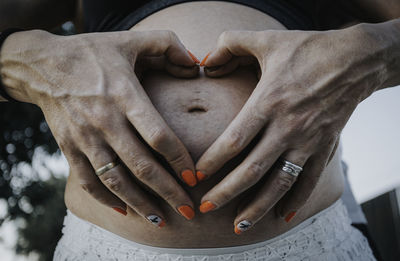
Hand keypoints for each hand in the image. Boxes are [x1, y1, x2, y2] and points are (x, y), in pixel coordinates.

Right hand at [0, 29, 199, 225]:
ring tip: (160, 220)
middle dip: (168, 192)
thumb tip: (196, 63)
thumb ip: (168, 44)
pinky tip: (123, 210)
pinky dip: (105, 198)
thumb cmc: (92, 52)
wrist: (41, 65)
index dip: (179, 160)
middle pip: (141, 166)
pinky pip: (87, 180)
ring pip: (115, 180)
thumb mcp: (130, 39)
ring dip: (140, 203)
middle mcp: (104, 121)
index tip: (195, 177)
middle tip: (188, 210)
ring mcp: (84, 137)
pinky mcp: (69, 146)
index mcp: (124, 95)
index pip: (158, 136)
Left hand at [196, 25, 385, 232]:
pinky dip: (297, 201)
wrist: (355, 59)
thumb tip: (202, 61)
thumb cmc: (307, 49)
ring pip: (279, 182)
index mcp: (269, 102)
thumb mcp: (266, 39)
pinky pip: (309, 180)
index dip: (212, 162)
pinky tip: (283, 217)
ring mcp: (308, 140)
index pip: (234, 141)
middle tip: (205, 208)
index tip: (195, 176)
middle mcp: (287, 127)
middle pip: (251, 170)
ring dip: (258, 207)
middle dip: (225, 193)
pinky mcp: (325, 146)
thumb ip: (230, 43)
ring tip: (238, 226)